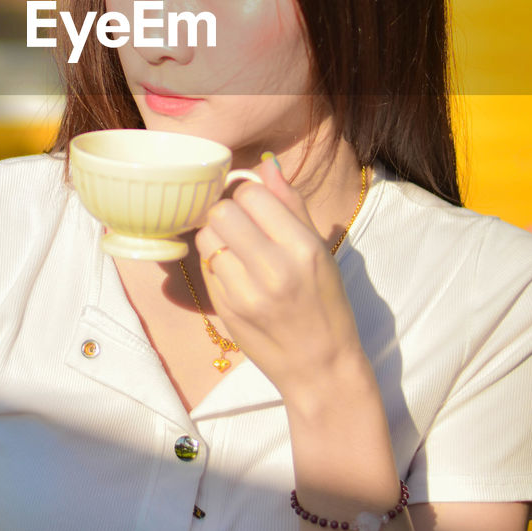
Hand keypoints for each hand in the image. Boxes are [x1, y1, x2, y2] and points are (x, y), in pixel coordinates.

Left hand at [195, 156, 365, 402]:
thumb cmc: (326, 303)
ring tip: (236, 248)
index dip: (248, 194)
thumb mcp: (320, 250)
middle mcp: (273, 269)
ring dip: (217, 236)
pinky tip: (235, 273)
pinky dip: (215, 263)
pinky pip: (205, 267)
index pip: (252, 194)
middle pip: (221, 212)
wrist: (321, 367)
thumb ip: (291, 205)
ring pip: (206, 237)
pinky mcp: (226, 310)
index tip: (255, 206)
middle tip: (240, 225)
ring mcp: (246, 293)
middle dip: (227, 211)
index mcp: (303, 248)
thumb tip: (265, 164)